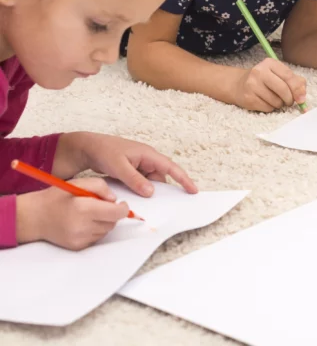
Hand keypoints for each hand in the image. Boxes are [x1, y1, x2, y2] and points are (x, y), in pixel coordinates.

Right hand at [15, 178, 128, 249]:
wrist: (34, 217)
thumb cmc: (56, 198)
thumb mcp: (79, 182)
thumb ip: (101, 187)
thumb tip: (114, 199)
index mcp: (84, 208)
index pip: (117, 213)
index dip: (123, 208)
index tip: (121, 204)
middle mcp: (83, 226)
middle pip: (113, 222)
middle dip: (111, 214)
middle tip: (100, 206)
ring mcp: (80, 238)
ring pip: (106, 231)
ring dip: (103, 222)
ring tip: (88, 214)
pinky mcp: (77, 246)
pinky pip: (96, 238)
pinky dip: (95, 230)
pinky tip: (82, 223)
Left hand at [56, 132, 197, 196]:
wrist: (87, 147)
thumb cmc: (104, 151)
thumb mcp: (119, 166)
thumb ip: (135, 180)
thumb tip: (151, 192)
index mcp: (148, 155)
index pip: (171, 167)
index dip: (183, 179)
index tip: (193, 190)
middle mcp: (147, 160)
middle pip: (161, 178)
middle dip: (163, 191)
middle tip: (165, 206)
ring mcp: (139, 166)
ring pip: (150, 182)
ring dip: (147, 192)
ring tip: (143, 204)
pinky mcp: (132, 171)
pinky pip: (140, 183)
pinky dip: (139, 191)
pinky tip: (133, 198)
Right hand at [230, 58, 306, 111]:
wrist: (239, 85)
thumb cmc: (265, 80)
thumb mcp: (280, 75)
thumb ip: (295, 82)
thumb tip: (302, 97)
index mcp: (270, 63)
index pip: (289, 76)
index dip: (298, 90)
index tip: (301, 99)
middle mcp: (259, 72)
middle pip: (283, 89)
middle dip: (290, 99)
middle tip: (289, 102)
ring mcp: (252, 85)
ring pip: (276, 101)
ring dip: (280, 104)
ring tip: (276, 100)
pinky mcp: (248, 98)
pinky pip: (267, 108)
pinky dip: (271, 108)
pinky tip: (266, 102)